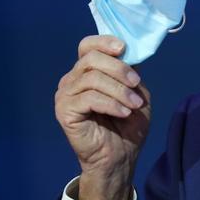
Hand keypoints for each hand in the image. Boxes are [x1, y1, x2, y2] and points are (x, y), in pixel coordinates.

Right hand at [55, 35, 151, 199]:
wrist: (119, 157)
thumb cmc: (127, 124)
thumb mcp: (135, 92)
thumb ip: (129, 72)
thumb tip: (128, 55)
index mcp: (87, 71)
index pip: (88, 46)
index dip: (104, 42)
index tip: (123, 48)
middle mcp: (72, 79)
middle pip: (91, 59)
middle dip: (118, 68)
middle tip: (136, 84)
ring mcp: (65, 95)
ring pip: (92, 78)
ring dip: (119, 90)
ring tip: (134, 104)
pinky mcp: (64, 111)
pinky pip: (89, 98)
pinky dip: (111, 103)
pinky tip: (123, 112)